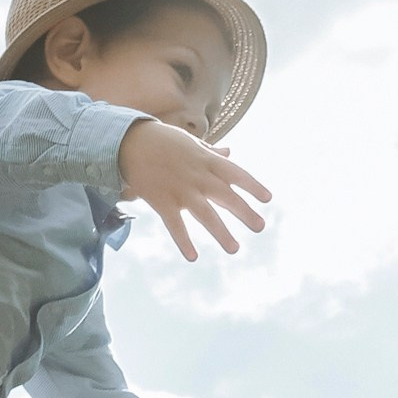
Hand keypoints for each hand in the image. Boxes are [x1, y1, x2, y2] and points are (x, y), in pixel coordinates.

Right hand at [119, 121, 271, 262]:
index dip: (252, 186)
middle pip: (226, 196)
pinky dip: (184, 241)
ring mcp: (180, 190)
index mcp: (206, 160)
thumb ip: (212, 152)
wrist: (129, 142)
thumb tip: (230, 153)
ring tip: (234, 249)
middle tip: (260, 227)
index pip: (236, 173)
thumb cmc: (163, 141)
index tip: (268, 199)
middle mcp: (197, 176)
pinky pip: (175, 225)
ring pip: (205, 214)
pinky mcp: (162, 202)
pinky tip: (193, 257)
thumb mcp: (190, 142)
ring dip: (221, 233)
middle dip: (244, 212)